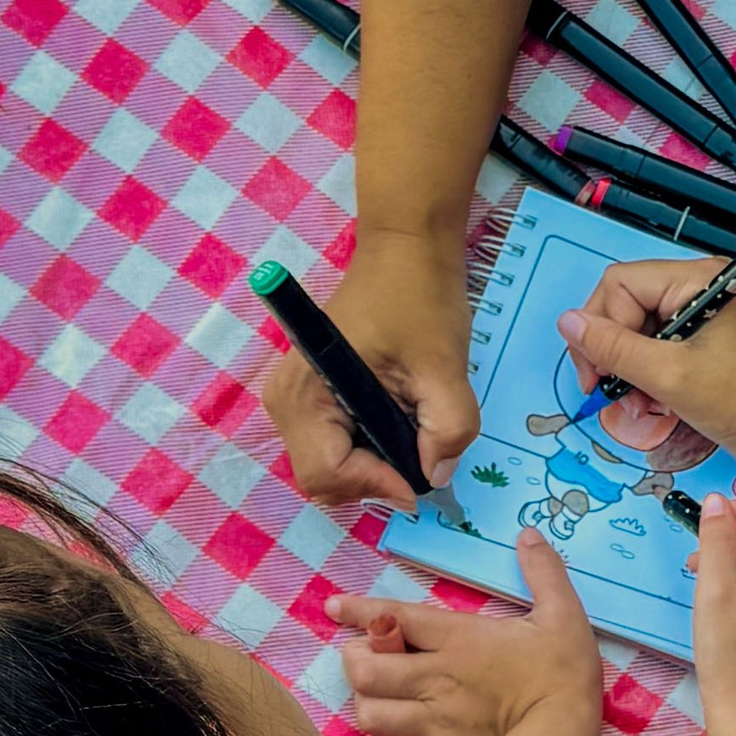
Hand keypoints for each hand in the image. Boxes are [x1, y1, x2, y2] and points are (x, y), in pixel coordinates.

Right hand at [262, 234, 478, 515]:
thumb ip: (448, 427)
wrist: (407, 251)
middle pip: (325, 480)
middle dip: (376, 478)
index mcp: (305, 393)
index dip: (378, 484)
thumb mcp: (445, 365)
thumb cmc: (419, 297)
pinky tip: (398, 419)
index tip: (424, 473)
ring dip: (376, 465)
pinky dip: (370, 449)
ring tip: (413, 427)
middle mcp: (287, 403)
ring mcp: (296, 402)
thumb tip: (437, 476)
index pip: (327, 473)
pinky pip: (336, 447)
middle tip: (422, 450)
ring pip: (331, 469)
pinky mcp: (312, 398)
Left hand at [328, 527, 602, 735]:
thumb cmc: (564, 673)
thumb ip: (544, 572)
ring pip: (371, 714)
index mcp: (459, 639)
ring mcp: (434, 723)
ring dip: (368, 703)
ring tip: (379, 697)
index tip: (334, 606)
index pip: (395, 617)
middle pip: (366, 670)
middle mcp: (435, 679)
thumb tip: (528, 534)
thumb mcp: (564, 614)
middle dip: (355, 661)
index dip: (359, 610)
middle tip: (365, 657)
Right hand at [556, 262, 735, 472]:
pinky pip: (661, 346)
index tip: (597, 379)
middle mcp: (702, 286)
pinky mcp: (710, 338)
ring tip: (641, 407)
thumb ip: (614, 348)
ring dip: (630, 369)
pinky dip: (650, 375)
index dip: (598, 329)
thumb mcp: (672, 378)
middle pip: (626, 305)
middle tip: (613, 396)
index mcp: (700, 279)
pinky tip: (657, 403)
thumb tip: (567, 322)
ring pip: (640, 329)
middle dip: (613, 352)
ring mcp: (707, 312)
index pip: (619, 285)